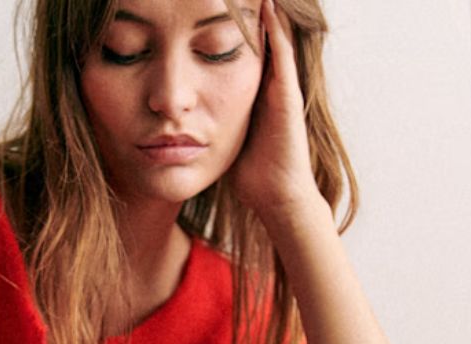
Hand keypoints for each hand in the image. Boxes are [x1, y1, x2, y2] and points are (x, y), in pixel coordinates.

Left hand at [231, 0, 321, 222]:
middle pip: (254, 39)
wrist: (276, 197)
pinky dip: (275, 31)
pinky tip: (267, 7)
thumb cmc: (251, 176)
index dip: (226, 29)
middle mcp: (268, 86)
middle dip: (243, 13)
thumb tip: (182, 121)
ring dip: (263, 14)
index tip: (209, 5)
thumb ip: (210, 124)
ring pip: (273, 40)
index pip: (237, 52)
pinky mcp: (288, 96)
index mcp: (252, 94)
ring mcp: (281, 89)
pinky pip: (281, 56)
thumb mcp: (223, 139)